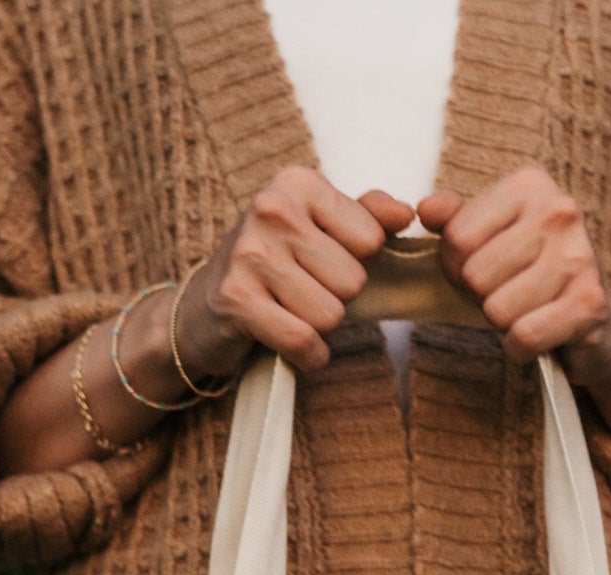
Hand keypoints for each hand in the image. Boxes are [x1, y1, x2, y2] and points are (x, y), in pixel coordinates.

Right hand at [173, 168, 414, 379]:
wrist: (203, 309)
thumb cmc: (273, 267)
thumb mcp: (318, 229)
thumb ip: (367, 216)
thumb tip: (406, 213)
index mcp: (297, 184)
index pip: (371, 239)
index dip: (354, 264)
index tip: (319, 263)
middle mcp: (272, 209)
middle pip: (353, 281)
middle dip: (334, 299)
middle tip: (299, 293)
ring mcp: (251, 253)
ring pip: (331, 315)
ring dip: (318, 328)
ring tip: (288, 312)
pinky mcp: (237, 300)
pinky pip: (303, 341)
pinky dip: (307, 355)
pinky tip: (289, 344)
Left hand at [418, 168, 610, 476]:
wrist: (599, 323)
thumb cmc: (536, 277)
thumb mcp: (495, 238)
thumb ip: (458, 221)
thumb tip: (425, 209)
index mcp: (530, 185)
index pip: (456, 237)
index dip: (458, 268)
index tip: (488, 271)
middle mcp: (560, 211)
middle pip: (475, 275)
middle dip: (483, 299)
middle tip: (511, 296)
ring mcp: (579, 256)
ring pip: (497, 310)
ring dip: (505, 325)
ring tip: (529, 312)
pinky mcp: (590, 303)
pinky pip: (524, 336)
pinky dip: (522, 348)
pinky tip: (540, 336)